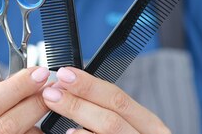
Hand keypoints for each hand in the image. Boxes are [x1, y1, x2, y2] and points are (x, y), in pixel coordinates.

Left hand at [42, 67, 170, 133]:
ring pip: (108, 133)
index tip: (64, 74)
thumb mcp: (128, 129)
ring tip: (54, 115)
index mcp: (150, 127)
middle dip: (77, 104)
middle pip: (111, 119)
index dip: (89, 85)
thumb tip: (70, 91)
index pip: (119, 100)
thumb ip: (107, 114)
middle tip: (51, 94)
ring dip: (78, 122)